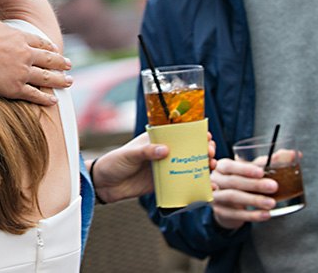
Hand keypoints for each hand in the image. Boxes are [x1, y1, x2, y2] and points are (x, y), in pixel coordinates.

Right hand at [0, 19, 71, 105]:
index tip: (55, 50)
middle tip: (69, 65)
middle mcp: (25, 54)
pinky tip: (54, 100)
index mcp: (20, 37)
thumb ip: (2, 30)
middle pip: (48, 59)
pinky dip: (45, 98)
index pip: (39, 43)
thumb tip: (0, 30)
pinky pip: (34, 95)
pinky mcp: (15, 88)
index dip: (48, 47)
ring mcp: (22, 72)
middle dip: (61, 63)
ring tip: (69, 82)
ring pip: (47, 78)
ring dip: (60, 81)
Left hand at [90, 132, 216, 202]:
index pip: (179, 132)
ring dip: (204, 165)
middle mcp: (164, 151)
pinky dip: (196, 184)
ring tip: (212, 167)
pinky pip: (183, 182)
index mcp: (156, 139)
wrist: (104, 184)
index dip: (195, 133)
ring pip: (190, 165)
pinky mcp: (165, 183)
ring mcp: (165, 167)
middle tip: (210, 154)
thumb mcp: (129, 155)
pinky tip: (207, 186)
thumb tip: (166, 150)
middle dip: (204, 149)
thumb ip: (146, 152)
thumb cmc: (114, 163)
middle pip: (189, 148)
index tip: (206, 136)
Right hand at [209, 157, 278, 229]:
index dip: (245, 169)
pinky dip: (252, 215)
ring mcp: (217, 197)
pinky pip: (236, 214)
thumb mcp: (247, 171)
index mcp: (221, 167)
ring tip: (272, 203)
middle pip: (233, 182)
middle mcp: (216, 181)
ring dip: (254, 200)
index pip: (230, 166)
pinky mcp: (221, 213)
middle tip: (274, 186)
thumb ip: (266, 162)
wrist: (224, 204)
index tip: (261, 172)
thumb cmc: (239, 181)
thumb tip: (292, 154)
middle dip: (255, 184)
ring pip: (233, 197)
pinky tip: (266, 215)